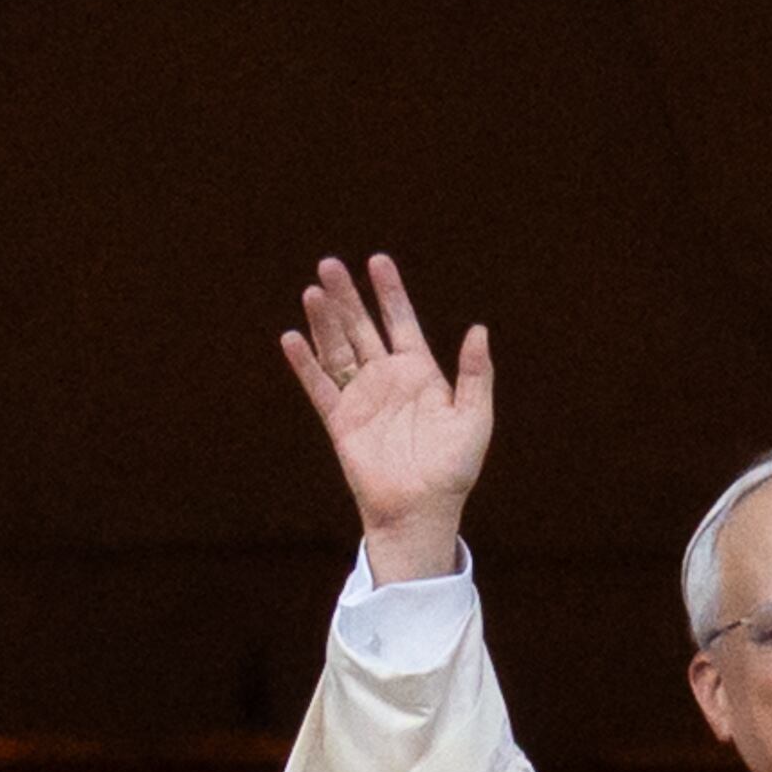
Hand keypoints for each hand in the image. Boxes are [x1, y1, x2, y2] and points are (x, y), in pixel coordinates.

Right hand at [279, 253, 492, 581]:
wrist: (422, 510)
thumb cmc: (454, 469)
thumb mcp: (474, 417)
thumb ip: (476, 374)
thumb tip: (479, 329)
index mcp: (420, 372)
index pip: (401, 321)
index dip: (389, 292)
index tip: (377, 261)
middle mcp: (387, 379)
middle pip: (362, 327)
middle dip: (347, 297)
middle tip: (329, 264)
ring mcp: (361, 398)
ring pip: (338, 350)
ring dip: (324, 321)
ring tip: (313, 290)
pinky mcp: (340, 421)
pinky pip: (320, 387)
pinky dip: (305, 364)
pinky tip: (292, 338)